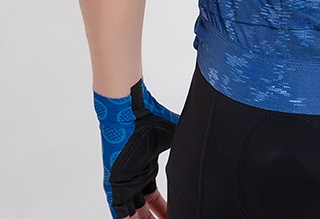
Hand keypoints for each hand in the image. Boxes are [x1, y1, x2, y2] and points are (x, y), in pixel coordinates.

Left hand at [93, 79, 179, 217]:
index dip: (163, 207)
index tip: (176, 210)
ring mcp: (123, 182)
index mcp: (145, 167)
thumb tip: (205, 135)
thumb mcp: (173, 134)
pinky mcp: (114, 186)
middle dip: (155, 217)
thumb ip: (185, 138)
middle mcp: (133, 177)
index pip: (153, 196)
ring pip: (132, 213)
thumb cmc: (148, 116)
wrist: (129, 110)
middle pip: (143, 208)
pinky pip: (120, 212)